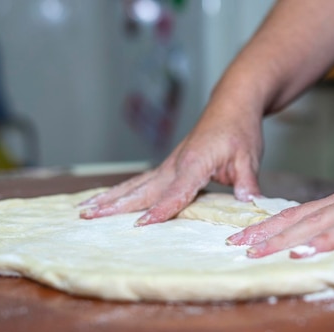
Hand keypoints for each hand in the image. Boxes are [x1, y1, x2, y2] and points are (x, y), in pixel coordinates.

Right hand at [80, 105, 262, 224]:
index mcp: (195, 161)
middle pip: (143, 188)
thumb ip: (247, 182)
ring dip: (110, 197)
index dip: (162, 209)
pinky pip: (142, 180)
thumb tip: (249, 203)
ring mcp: (170, 164)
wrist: (232, 104)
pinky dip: (123, 191)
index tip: (143, 224)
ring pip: (136, 184)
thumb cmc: (240, 129)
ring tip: (84, 210)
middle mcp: (176, 163)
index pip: (178, 191)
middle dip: (116, 204)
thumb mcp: (249, 157)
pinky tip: (107, 200)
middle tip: (88, 217)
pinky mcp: (170, 165)